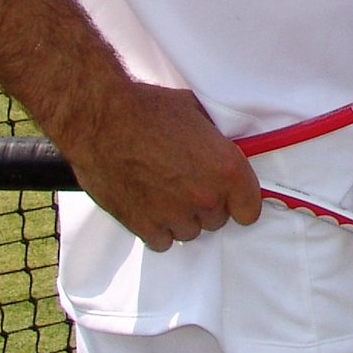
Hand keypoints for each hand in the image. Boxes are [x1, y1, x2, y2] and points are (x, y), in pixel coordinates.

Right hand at [57, 80, 262, 252]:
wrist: (102, 120)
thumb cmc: (149, 110)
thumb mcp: (198, 114)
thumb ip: (218, 141)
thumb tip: (224, 149)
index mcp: (227, 170)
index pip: (250, 210)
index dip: (241, 201)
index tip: (231, 195)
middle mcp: (204, 198)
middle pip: (218, 220)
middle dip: (208, 204)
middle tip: (189, 182)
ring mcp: (174, 216)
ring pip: (190, 232)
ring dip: (183, 217)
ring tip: (166, 192)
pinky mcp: (143, 227)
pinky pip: (163, 242)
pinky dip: (158, 228)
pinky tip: (150, 206)